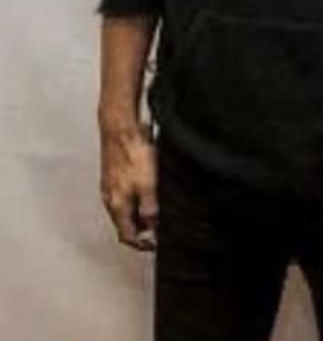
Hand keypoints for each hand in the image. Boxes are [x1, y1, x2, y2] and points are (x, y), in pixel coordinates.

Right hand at [99, 123, 157, 249]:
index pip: (126, 235)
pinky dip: (137, 199)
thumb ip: (150, 208)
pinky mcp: (115, 173)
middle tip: (158, 229)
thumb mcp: (148, 186)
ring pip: (125, 208)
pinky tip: (148, 191)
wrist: (121, 129)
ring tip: (157, 212)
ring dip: (139, 214)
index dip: (141, 244)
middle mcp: (111, 199)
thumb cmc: (133, 154)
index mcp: (117, 206)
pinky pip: (125, 194)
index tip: (155, 246)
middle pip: (125, 223)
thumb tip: (153, 229)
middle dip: (141, 230)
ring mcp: (111, 186)